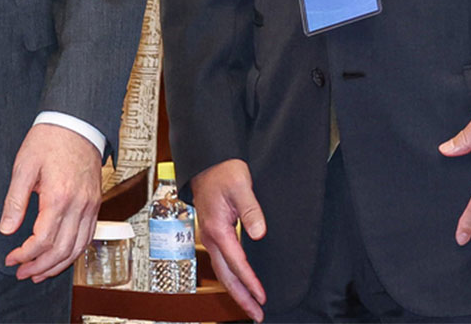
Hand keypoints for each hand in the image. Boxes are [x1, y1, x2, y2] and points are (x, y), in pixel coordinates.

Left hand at [0, 123, 102, 281]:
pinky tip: (61, 257)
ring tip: (39, 273)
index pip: (42, 240)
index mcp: (59, 196)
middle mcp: (79, 205)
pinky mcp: (95, 203)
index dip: (24, 255)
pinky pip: (88, 236)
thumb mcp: (24, 166)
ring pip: (77, 248)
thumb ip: (15, 201)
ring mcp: (90, 205)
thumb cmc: (49, 140)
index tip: (11, 259)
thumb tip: (6, 229)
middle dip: (39, 267)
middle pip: (61, 250)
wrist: (77, 123)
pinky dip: (74, 253)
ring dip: (58, 265)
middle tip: (22, 273)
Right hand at [190, 159, 268, 320]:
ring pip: (222, 272)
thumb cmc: (224, 171)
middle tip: (257, 315)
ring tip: (250, 307)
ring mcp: (210, 237)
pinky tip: (241, 283)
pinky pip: (222, 262)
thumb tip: (259, 233)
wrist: (208, 162)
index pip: (236, 263)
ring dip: (236, 291)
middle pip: (226, 276)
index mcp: (217, 229)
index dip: (250, 282)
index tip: (262, 297)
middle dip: (241, 298)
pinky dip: (232, 277)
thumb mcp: (241, 186)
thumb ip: (251, 210)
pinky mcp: (213, 234)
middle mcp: (210, 237)